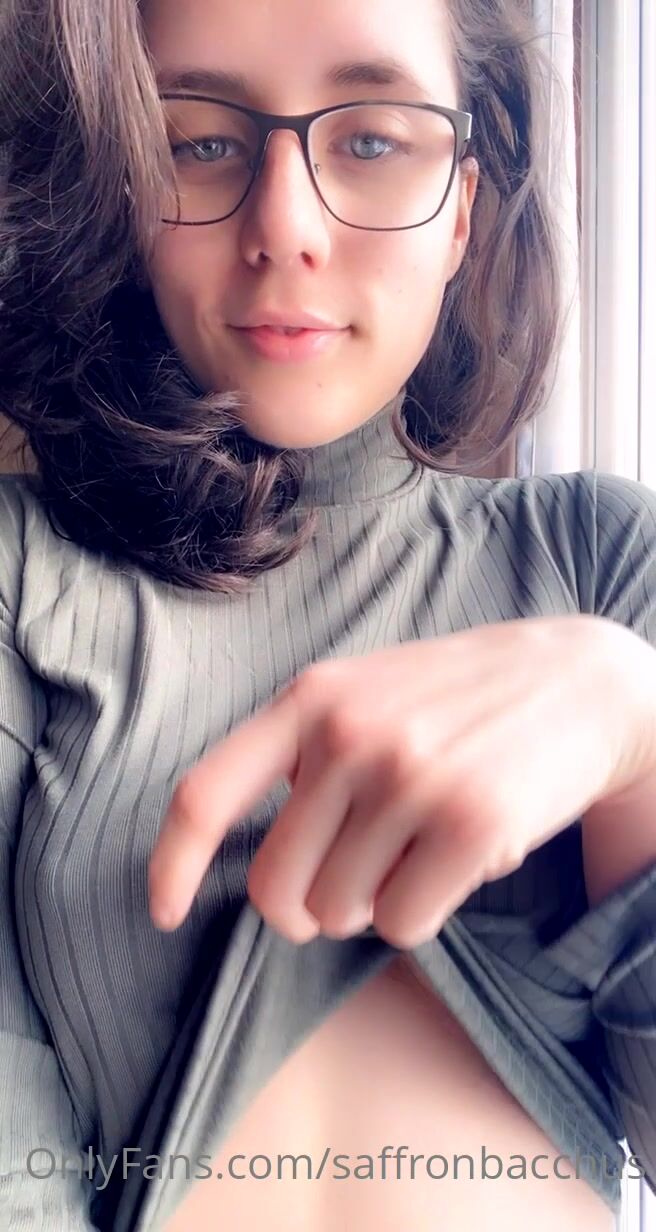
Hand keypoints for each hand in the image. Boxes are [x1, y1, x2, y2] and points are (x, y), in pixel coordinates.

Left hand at [148, 614, 655, 948]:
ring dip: (374, 905)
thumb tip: (251, 856)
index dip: (171, 865)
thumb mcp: (363, 692)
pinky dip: (422, 913)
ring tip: (419, 849)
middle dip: (309, 909)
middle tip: (352, 884)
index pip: (204, 794)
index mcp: (309, 700)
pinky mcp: (470, 822)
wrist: (579, 683)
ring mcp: (410, 776)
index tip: (165, 913)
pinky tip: (455, 861)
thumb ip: (299, 753)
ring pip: (341, 914)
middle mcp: (349, 736)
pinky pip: (402, 925)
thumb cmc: (458, 700)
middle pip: (275, 889)